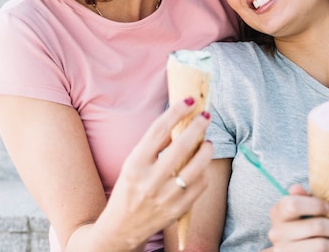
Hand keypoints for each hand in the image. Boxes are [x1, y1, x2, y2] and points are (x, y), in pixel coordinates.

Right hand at [102, 98, 212, 248]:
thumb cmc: (130, 187)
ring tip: (207, 142)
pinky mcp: (177, 210)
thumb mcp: (133, 163)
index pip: (158, 131)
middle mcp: (149, 181)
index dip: (176, 112)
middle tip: (206, 115)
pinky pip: (200, 185)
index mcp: (135, 164)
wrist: (122, 226)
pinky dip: (203, 171)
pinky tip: (200, 165)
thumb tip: (181, 120)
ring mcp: (165, 197)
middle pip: (181, 147)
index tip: (189, 101)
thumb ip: (154, 146)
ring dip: (206, 150)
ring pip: (197, 167)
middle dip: (198, 126)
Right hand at [267, 185, 328, 251]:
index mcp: (277, 213)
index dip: (316, 205)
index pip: (293, 204)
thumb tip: (296, 188)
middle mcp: (277, 233)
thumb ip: (300, 198)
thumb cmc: (301, 228)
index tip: (326, 207)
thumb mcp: (299, 211)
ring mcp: (285, 250)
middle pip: (316, 226)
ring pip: (322, 244)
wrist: (292, 250)